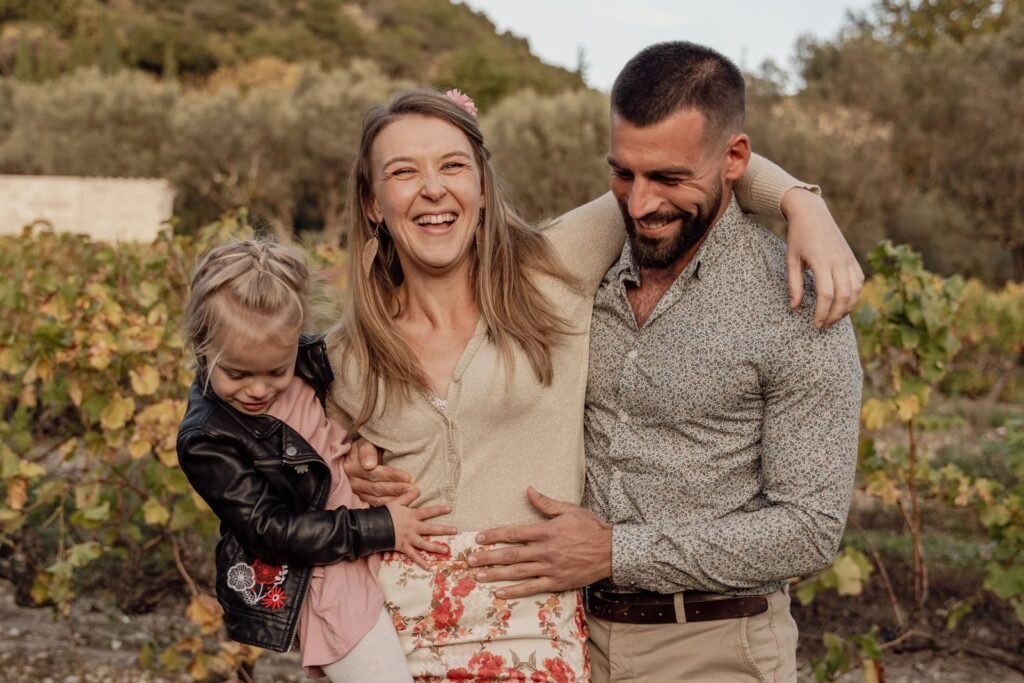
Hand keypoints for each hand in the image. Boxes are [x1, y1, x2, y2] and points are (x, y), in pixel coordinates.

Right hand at [343, 438, 414, 505]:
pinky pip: (376, 503)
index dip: (391, 475)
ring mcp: (357, 491)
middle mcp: (353, 481)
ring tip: (410, 495)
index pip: (374, 473)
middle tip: (412, 488)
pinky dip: (389, 503)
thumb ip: (367, 452)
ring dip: (394, 498)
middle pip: (376, 487)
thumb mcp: (365, 443)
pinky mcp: (362, 497)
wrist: (359, 454)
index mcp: (351, 467)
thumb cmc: (366, 447)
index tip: (407, 477)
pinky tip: (401, 502)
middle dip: (396, 488)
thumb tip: (369, 465)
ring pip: (376, 498)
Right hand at [385, 488, 456, 569]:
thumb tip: (417, 488)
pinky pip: (413, 556)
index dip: (439, 509)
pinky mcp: (403, 547)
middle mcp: (413, 528)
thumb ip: (407, 496)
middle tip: (455, 530)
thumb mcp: (396, 502)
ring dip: (436, 547)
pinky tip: (428, 567)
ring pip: (425, 544)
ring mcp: (409, 538)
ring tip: (446, 550)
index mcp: (412, 516)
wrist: (372, 526)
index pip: (428, 512)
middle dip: (444, 529)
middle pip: (431, 528)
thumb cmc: (384, 513)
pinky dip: (420, 562)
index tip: (450, 508)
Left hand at [466, 487, 611, 598]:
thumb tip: (529, 490)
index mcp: (547, 531)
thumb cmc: (590, 528)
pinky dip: (515, 591)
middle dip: (487, 557)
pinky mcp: (556, 582)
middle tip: (469, 560)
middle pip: (511, 554)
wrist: (612, 552)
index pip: (514, 533)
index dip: (494, 535)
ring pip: (517, 572)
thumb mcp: (570, 510)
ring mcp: (550, 568)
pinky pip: (532, 588)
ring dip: (496, 574)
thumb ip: (547, 503)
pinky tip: (499, 593)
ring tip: (477, 576)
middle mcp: (545, 551)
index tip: (478, 538)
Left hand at [781, 188, 863, 327]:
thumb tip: (795, 307)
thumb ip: (794, 284)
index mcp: (822, 261)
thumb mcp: (791, 259)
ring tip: (833, 318)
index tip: (815, 324)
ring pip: (855, 291)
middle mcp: (839, 261)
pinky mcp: (852, 258)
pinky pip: (859, 281)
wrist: (812, 213)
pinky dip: (854, 295)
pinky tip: (844, 303)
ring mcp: (848, 259)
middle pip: (844, 296)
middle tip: (824, 325)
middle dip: (834, 315)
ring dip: (846, 308)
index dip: (822, 313)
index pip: (826, 294)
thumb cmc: (798, 236)